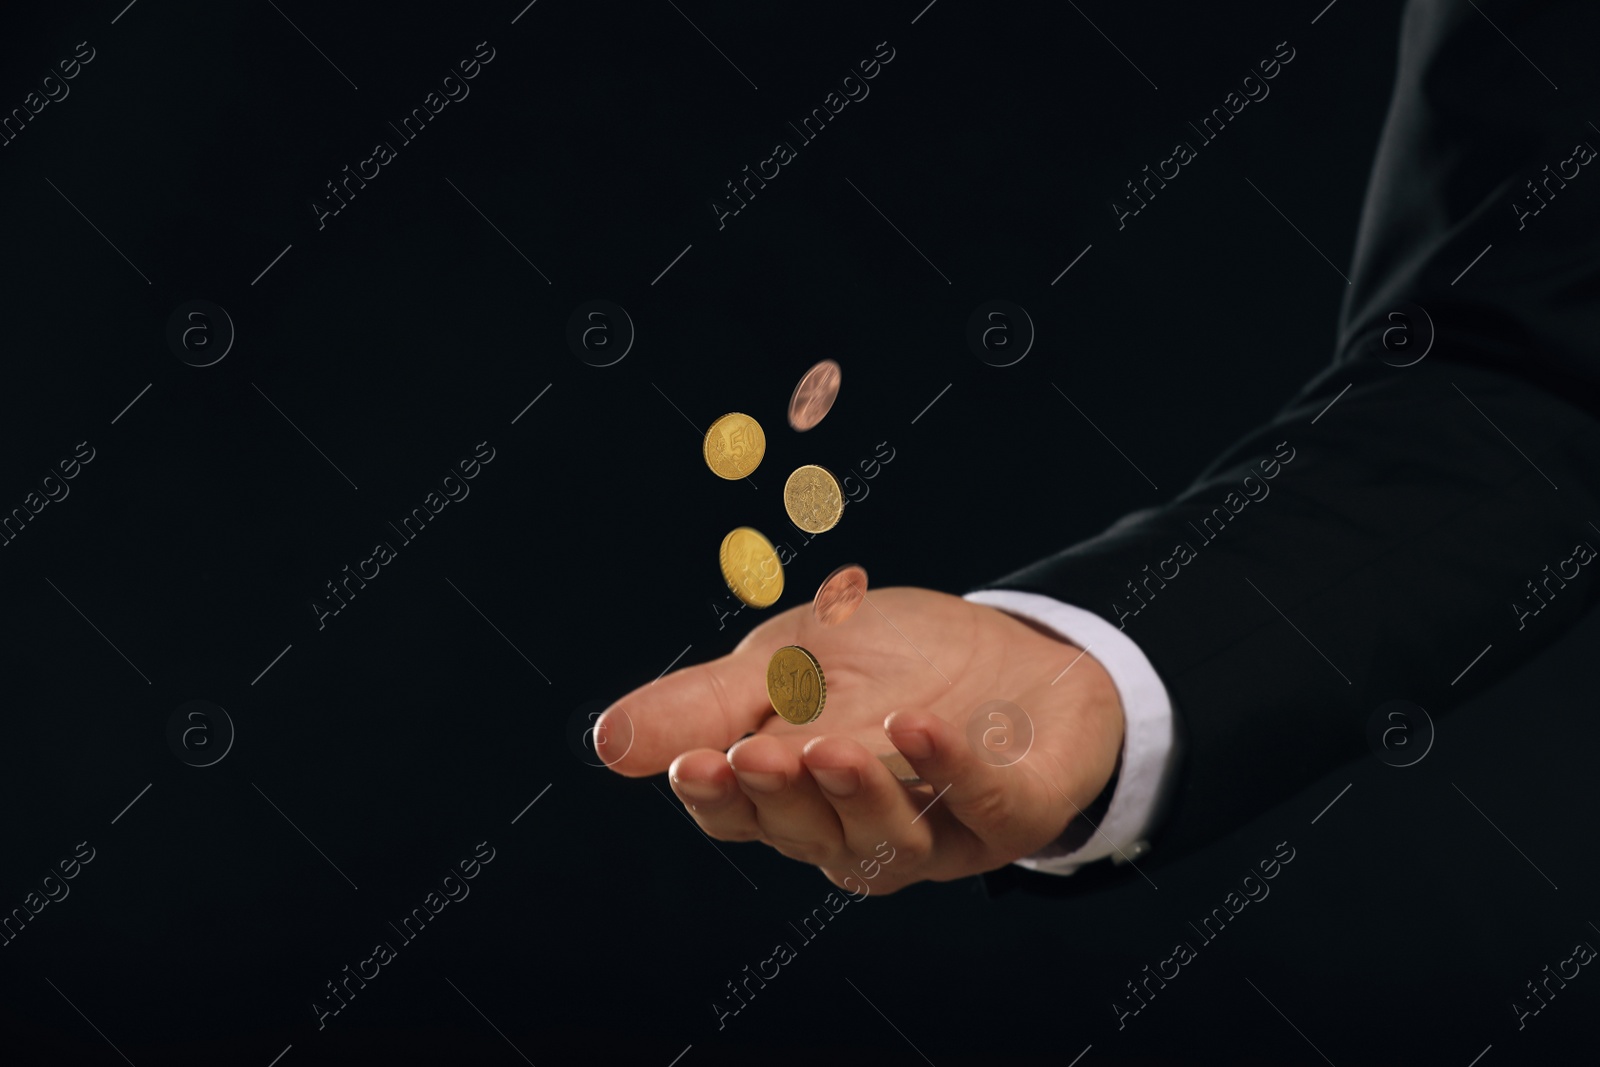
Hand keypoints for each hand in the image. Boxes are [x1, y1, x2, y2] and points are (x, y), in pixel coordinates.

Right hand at [594, 587, 1124, 893]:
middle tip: (751, 756)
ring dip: (857, 795)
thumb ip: (708, 702)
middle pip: (808, 834)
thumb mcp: (788, 661)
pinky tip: (921, 725)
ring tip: (829, 747)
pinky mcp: (1018, 809)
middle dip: (781, 798)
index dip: (717, 798)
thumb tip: (605, 741)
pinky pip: (986, 804)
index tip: (691, 765)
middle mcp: (862, 832)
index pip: (743, 815)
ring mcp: (942, 830)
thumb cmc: (894, 661)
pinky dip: (952, 768)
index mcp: (798, 798)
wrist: (1022, 644)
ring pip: (888, 842)